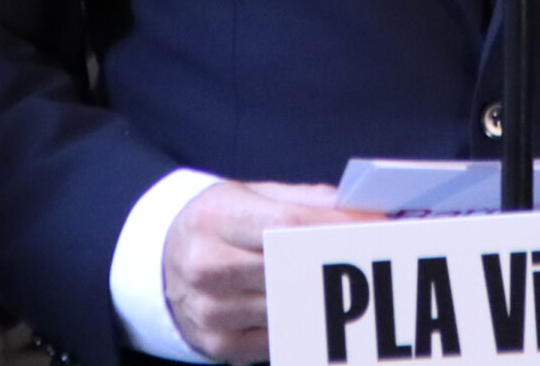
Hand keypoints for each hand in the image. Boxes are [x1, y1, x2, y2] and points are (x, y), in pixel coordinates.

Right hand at [163, 180, 379, 362]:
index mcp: (214, 218)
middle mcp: (206, 266)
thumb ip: (302, 200)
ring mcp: (211, 311)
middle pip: (292, 268)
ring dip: (327, 296)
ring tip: (353, 282)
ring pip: (292, 306)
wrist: (160, 263)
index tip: (375, 226)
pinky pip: (280, 337)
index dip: (336, 227)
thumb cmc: (214, 224)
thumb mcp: (247, 195)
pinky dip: (302, 323)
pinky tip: (313, 307)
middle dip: (340, 262)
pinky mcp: (219, 345)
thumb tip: (357, 208)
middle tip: (379, 255)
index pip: (286, 225)